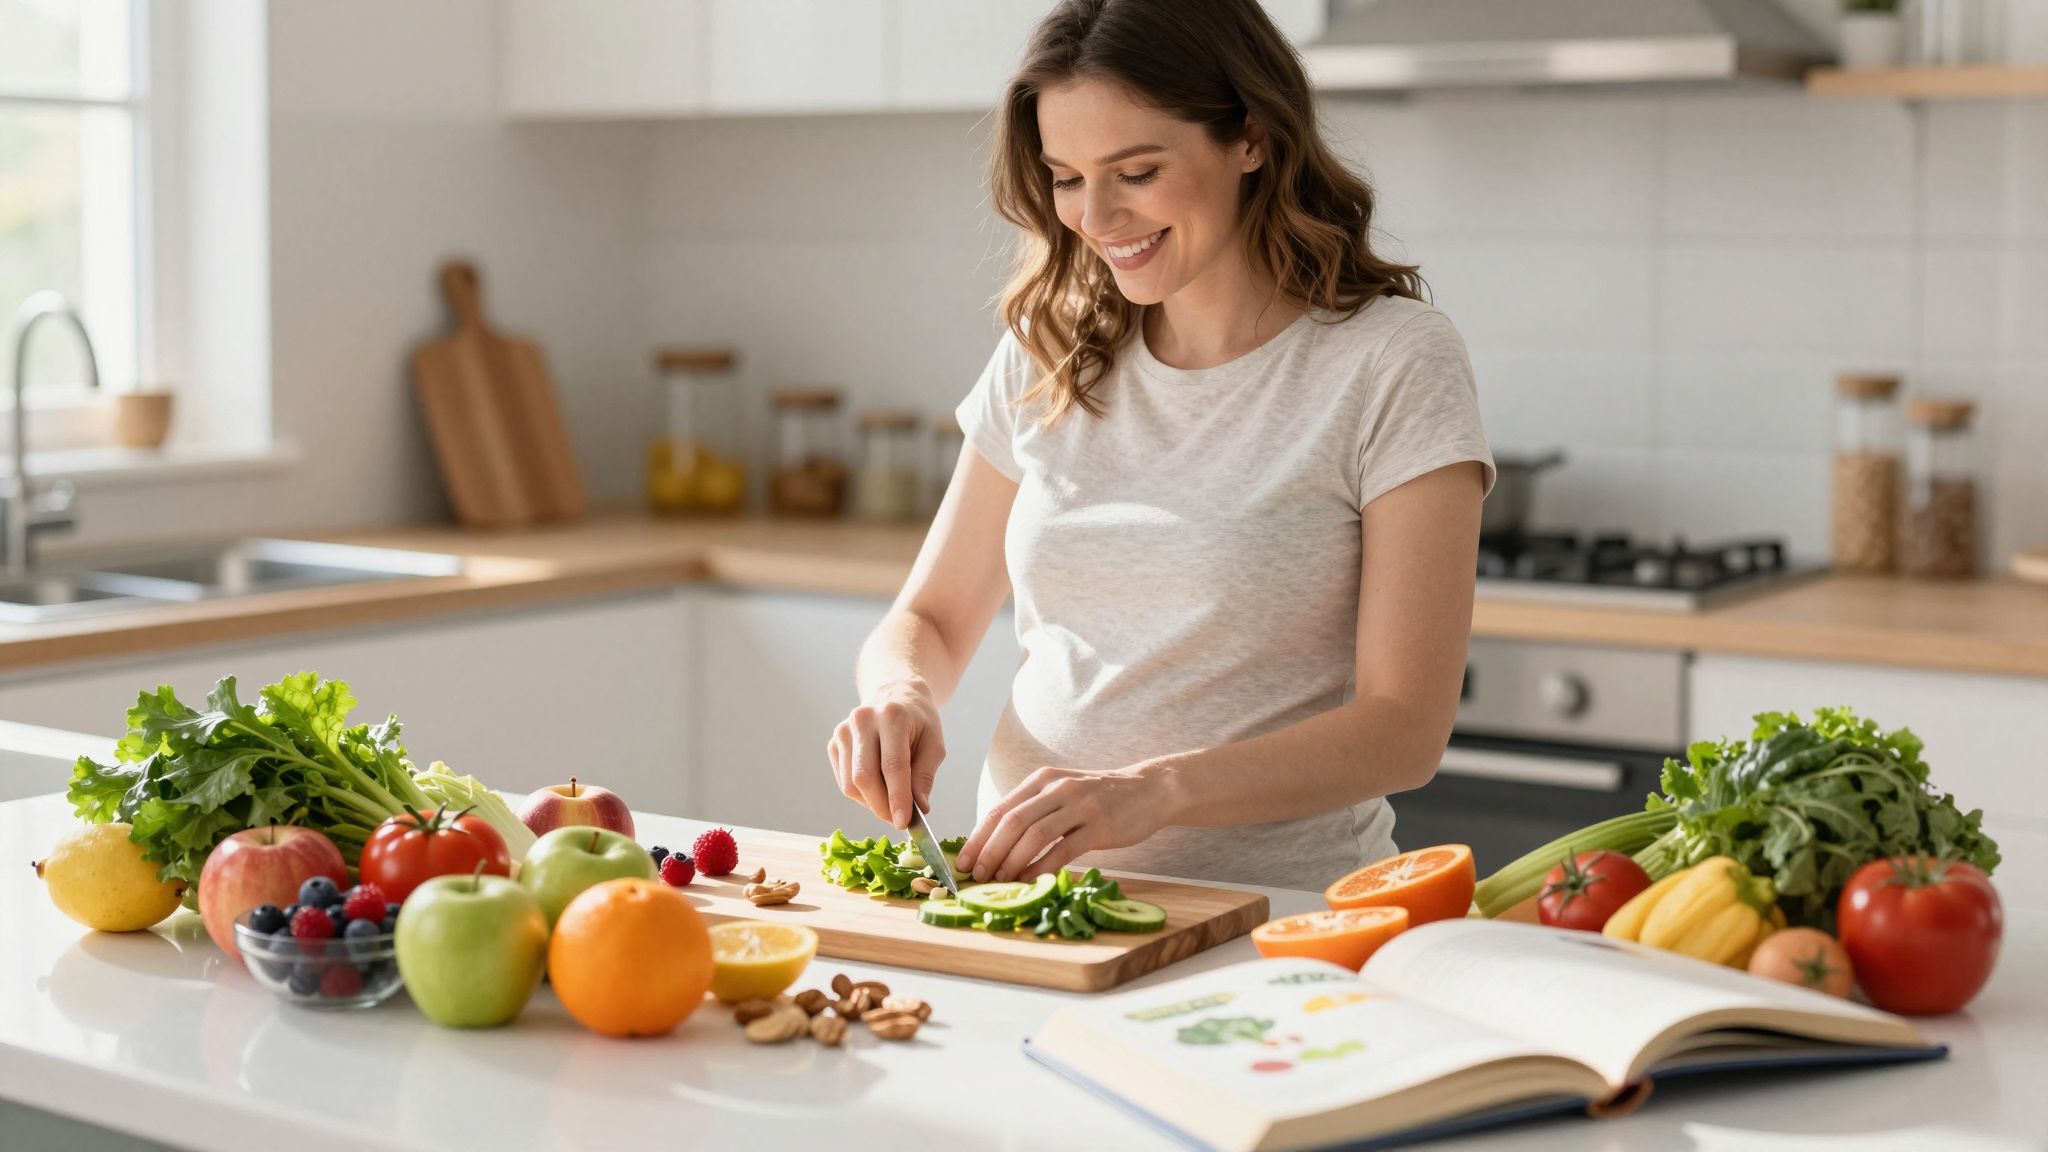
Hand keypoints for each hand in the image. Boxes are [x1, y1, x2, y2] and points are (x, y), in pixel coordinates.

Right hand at [827, 679, 944, 828]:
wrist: (894, 696)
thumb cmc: (918, 722)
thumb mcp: (934, 744)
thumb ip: (925, 776)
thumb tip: (918, 808)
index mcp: (892, 715)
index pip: (892, 765)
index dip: (897, 797)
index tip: (903, 822)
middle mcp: (862, 720)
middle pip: (864, 776)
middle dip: (882, 806)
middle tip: (899, 821)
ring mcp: (843, 731)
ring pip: (851, 784)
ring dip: (872, 803)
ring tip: (891, 804)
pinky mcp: (834, 743)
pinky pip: (844, 781)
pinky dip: (862, 795)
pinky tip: (878, 789)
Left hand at [956, 766, 1163, 882]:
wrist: (1148, 790)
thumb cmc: (1099, 797)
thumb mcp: (1062, 793)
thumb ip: (1034, 811)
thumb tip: (995, 844)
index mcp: (1042, 780)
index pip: (1001, 809)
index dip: (978, 837)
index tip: (963, 861)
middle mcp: (1057, 789)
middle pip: (1012, 822)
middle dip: (989, 851)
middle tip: (977, 876)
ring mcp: (1079, 806)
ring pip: (1034, 835)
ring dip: (1011, 861)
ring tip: (999, 881)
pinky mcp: (1099, 826)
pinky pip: (1063, 849)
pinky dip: (1041, 867)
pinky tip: (1029, 881)